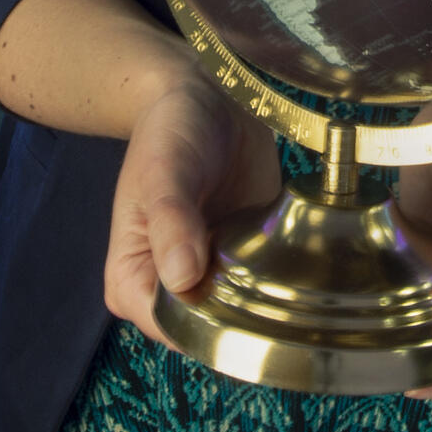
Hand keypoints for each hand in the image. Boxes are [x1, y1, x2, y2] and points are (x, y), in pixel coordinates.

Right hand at [102, 73, 280, 344]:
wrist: (205, 100)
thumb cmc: (169, 134)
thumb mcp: (164, 173)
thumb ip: (171, 222)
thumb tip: (182, 279)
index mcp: (132, 283)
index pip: (171, 330)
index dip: (207, 322)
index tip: (243, 289)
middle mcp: (170, 291)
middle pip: (210, 331)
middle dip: (244, 312)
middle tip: (273, 267)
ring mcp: (210, 279)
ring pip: (243, 316)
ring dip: (270, 297)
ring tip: (286, 256)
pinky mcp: (244, 263)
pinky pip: (268, 289)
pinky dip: (286, 278)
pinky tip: (299, 254)